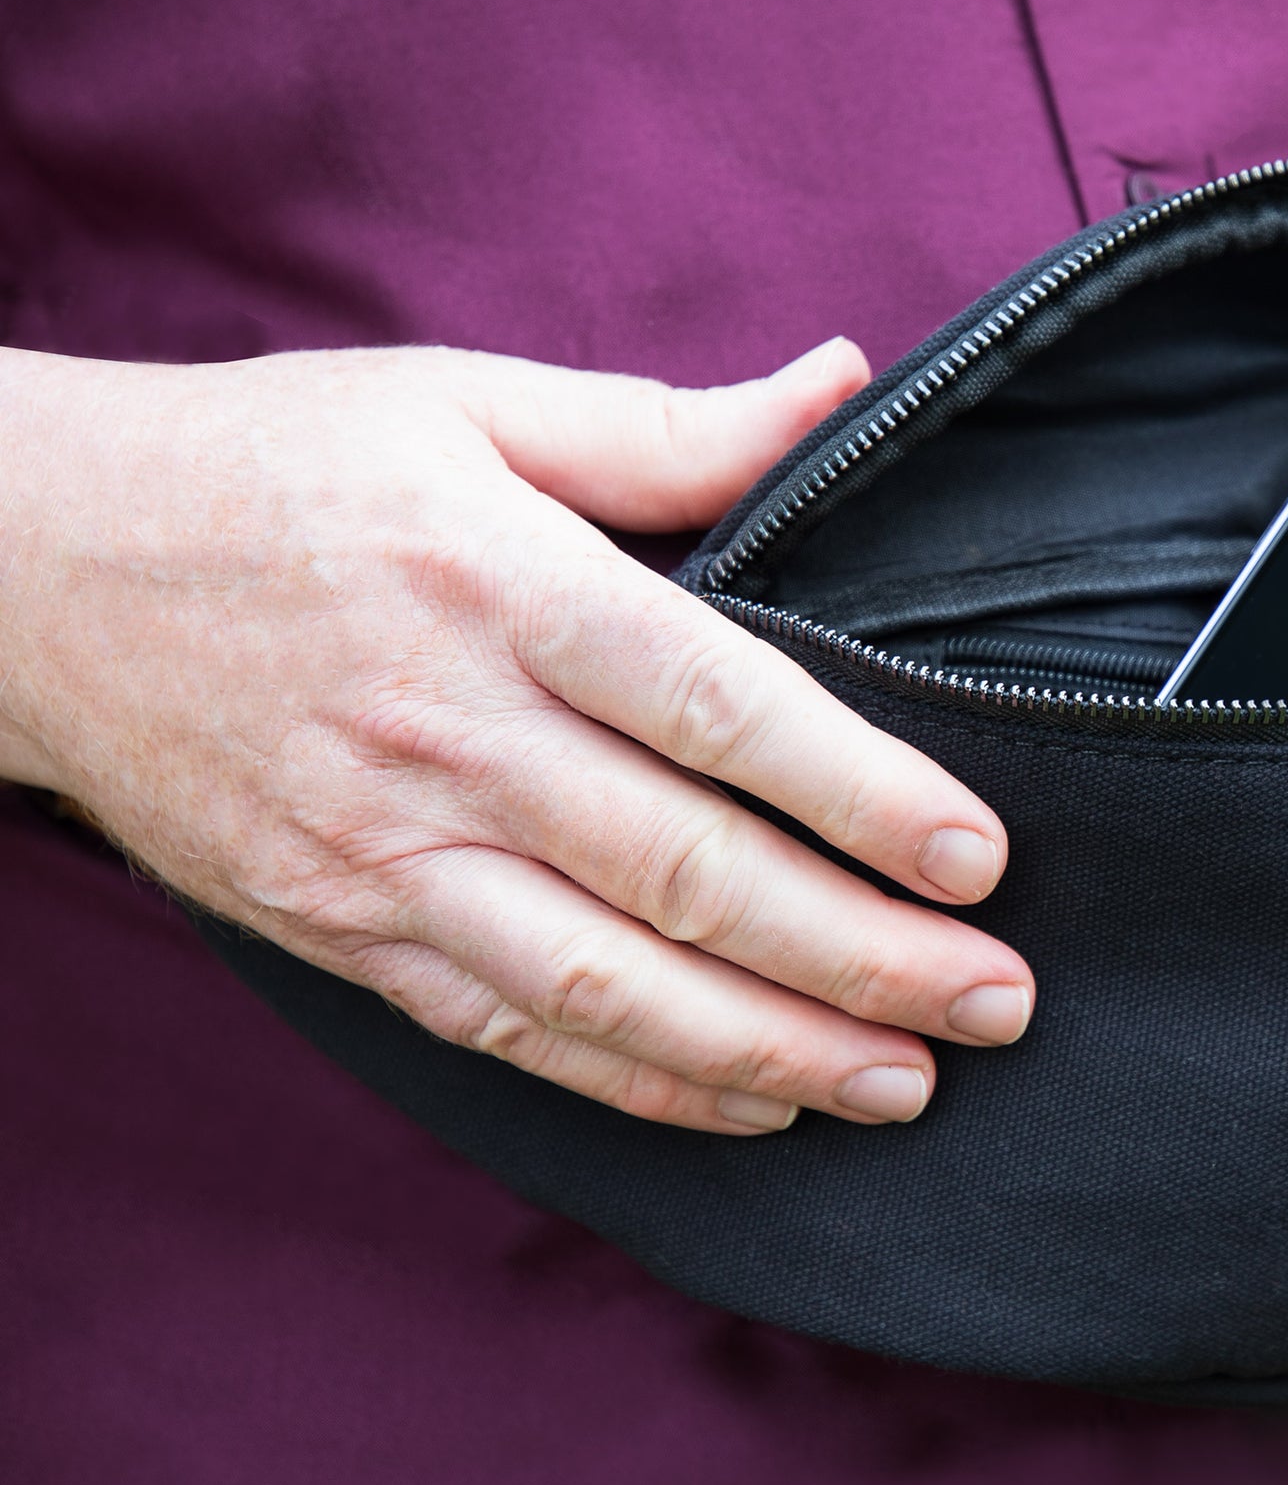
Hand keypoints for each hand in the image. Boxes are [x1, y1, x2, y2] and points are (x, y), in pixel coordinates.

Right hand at [0, 341, 1033, 1132]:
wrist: (32, 570)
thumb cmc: (274, 468)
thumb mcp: (463, 402)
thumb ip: (663, 426)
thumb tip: (839, 385)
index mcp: (496, 583)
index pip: (712, 705)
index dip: (857, 789)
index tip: (978, 853)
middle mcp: (447, 733)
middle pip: (686, 871)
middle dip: (859, 952)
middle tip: (994, 999)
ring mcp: (386, 850)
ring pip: (607, 984)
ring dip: (771, 1046)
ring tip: (907, 1082)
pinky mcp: (342, 927)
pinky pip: (509, 1030)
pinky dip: (640, 1080)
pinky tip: (752, 1099)